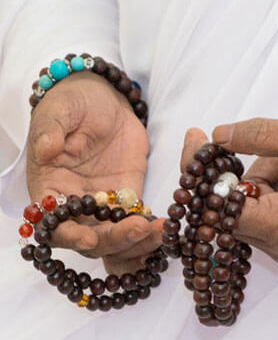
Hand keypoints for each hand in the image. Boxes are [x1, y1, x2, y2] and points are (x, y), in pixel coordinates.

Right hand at [27, 71, 162, 273]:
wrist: (102, 98)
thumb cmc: (73, 103)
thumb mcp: (59, 110)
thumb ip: (50, 130)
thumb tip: (46, 149)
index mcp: (51, 190)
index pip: (56, 225)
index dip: (71, 236)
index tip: (90, 238)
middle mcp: (76, 205)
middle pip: (93, 240)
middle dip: (116, 240)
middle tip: (140, 229)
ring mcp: (105, 205)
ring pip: (119, 238)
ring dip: (139, 241)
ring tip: (162, 231)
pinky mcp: (130, 197)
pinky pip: (140, 221)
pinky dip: (153, 229)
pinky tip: (170, 227)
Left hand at [211, 118, 277, 266]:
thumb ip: (257, 135)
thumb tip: (215, 135)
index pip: (219, 207)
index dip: (201, 173)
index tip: (194, 137)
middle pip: (231, 210)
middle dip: (237, 171)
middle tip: (249, 142)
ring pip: (249, 209)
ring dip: (259, 177)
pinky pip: (267, 214)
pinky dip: (272, 188)